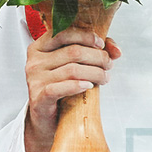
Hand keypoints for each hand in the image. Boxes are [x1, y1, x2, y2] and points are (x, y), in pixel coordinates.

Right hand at [22, 27, 118, 151]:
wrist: (46, 118)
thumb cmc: (61, 87)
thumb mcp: (73, 65)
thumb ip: (94, 51)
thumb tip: (116, 51)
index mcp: (39, 47)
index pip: (64, 33)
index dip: (86, 37)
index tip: (101, 45)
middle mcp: (34, 61)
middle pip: (73, 52)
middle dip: (97, 57)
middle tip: (109, 65)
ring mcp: (34, 79)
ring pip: (72, 70)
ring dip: (95, 73)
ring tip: (104, 78)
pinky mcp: (38, 97)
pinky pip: (61, 87)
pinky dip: (78, 85)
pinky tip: (88, 86)